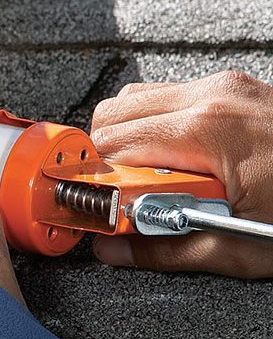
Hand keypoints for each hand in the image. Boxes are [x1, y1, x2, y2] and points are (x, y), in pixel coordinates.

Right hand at [91, 70, 272, 277]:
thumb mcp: (242, 248)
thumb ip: (167, 250)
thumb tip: (114, 251)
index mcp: (208, 132)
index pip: (112, 149)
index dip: (96, 184)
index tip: (98, 209)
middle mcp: (211, 98)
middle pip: (111, 117)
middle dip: (106, 161)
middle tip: (125, 198)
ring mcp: (223, 87)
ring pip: (134, 101)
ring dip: (128, 140)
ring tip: (152, 180)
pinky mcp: (233, 88)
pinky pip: (168, 97)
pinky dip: (156, 126)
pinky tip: (179, 162)